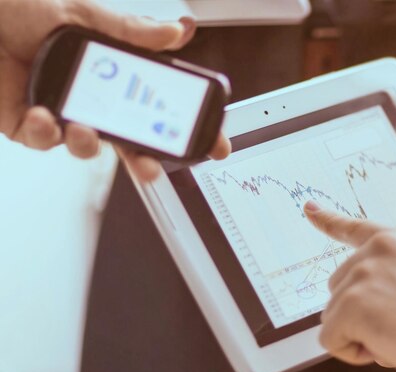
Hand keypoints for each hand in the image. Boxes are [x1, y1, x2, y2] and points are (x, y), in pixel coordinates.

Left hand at [0, 0, 230, 179]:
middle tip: (152, 168)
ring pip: (86, 147)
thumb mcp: (84, 13)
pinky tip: (42, 115)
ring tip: (84, 130)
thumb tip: (178, 30)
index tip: (211, 142)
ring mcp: (60, 113)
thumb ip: (132, 30)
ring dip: (88, 145)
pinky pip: (43, 141)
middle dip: (143, 160)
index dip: (184, 127)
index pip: (156, 107)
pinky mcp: (27, 123)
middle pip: (127, 140)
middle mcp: (89, 98)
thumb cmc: (20, 7)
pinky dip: (44, 133)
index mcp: (110, 76)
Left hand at [304, 201, 395, 371]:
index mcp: (395, 241)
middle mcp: (373, 252)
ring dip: (359, 336)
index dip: (329, 221)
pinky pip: (331, 340)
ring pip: (333, 318)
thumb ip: (394, 282)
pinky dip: (353, 353)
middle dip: (359, 316)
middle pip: (337, 290)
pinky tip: (388, 348)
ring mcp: (360, 276)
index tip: (309, 210)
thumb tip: (367, 311)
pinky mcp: (351, 304)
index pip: (354, 228)